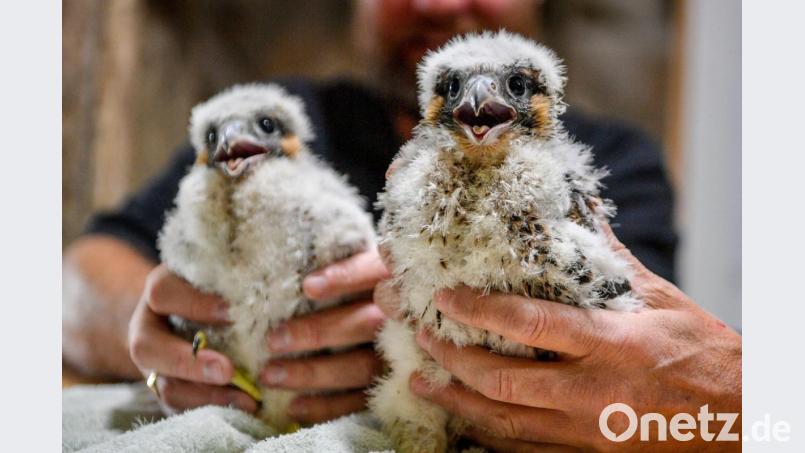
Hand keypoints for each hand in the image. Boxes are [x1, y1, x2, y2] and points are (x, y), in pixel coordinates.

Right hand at [129, 264, 256, 412]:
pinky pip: (182, 408)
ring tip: (247, 400)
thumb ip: (235, 278)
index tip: (231, 312)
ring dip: (207, 396)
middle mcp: (148, 328)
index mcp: (161, 291)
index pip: (163, 293)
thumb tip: (272, 286)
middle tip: (228, 371)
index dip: (194, 304)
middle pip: (148, 349)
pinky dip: (214, 409)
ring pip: (167, 386)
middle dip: (191, 363)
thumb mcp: (222, 275)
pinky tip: (244, 408)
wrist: (197, 313)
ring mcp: (155, 364)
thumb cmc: (221, 287)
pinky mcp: (171, 390)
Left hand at [260, 248, 389, 422]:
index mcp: (399, 278)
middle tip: (274, 340)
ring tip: (271, 374)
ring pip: (361, 366)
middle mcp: (406, 317)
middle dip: (318, 333)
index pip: (374, 273)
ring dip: (313, 373)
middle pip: (364, 324)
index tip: (308, 286)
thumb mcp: (368, 267)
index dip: (345, 278)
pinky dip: (328, 406)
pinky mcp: (394, 386)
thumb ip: (343, 264)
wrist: (414, 322)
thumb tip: (291, 273)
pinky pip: (362, 400)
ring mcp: (403, 355)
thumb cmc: (373, 286)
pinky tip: (294, 406)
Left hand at [377, 224, 741, 451]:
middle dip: (453, 359)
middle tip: (424, 338)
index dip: (479, 311)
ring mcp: (586, 432)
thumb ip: (614, 262)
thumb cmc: (707, 358)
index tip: (446, 297)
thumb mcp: (663, 302)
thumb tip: (584, 215)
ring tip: (424, 383)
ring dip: (457, 402)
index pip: (530, 326)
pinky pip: (524, 450)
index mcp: (611, 346)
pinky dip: (488, 435)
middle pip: (502, 380)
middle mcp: (592, 392)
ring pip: (503, 423)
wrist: (739, 422)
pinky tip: (465, 421)